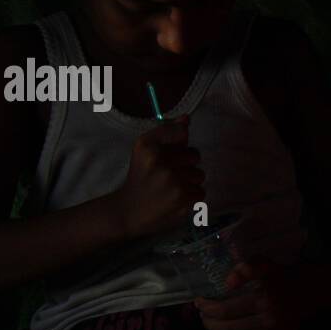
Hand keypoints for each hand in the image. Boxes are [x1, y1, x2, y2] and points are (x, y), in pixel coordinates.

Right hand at [113, 115, 204, 239]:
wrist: (130, 211)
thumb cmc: (141, 176)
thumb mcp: (145, 150)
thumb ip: (167, 132)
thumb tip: (187, 118)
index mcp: (147, 145)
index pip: (181, 132)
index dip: (180, 144)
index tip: (170, 154)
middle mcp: (160, 161)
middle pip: (195, 155)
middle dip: (185, 165)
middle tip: (167, 176)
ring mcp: (172, 181)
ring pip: (199, 175)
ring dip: (189, 182)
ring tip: (171, 188)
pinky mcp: (182, 198)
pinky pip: (201, 191)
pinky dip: (191, 197)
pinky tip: (175, 199)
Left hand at [195, 257, 298, 329]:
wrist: (306, 293)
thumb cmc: (280, 278)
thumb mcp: (264, 265)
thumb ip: (246, 268)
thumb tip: (228, 284)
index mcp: (265, 300)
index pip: (226, 310)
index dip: (208, 308)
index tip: (199, 304)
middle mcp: (270, 321)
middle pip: (229, 329)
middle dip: (210, 324)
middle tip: (204, 318)